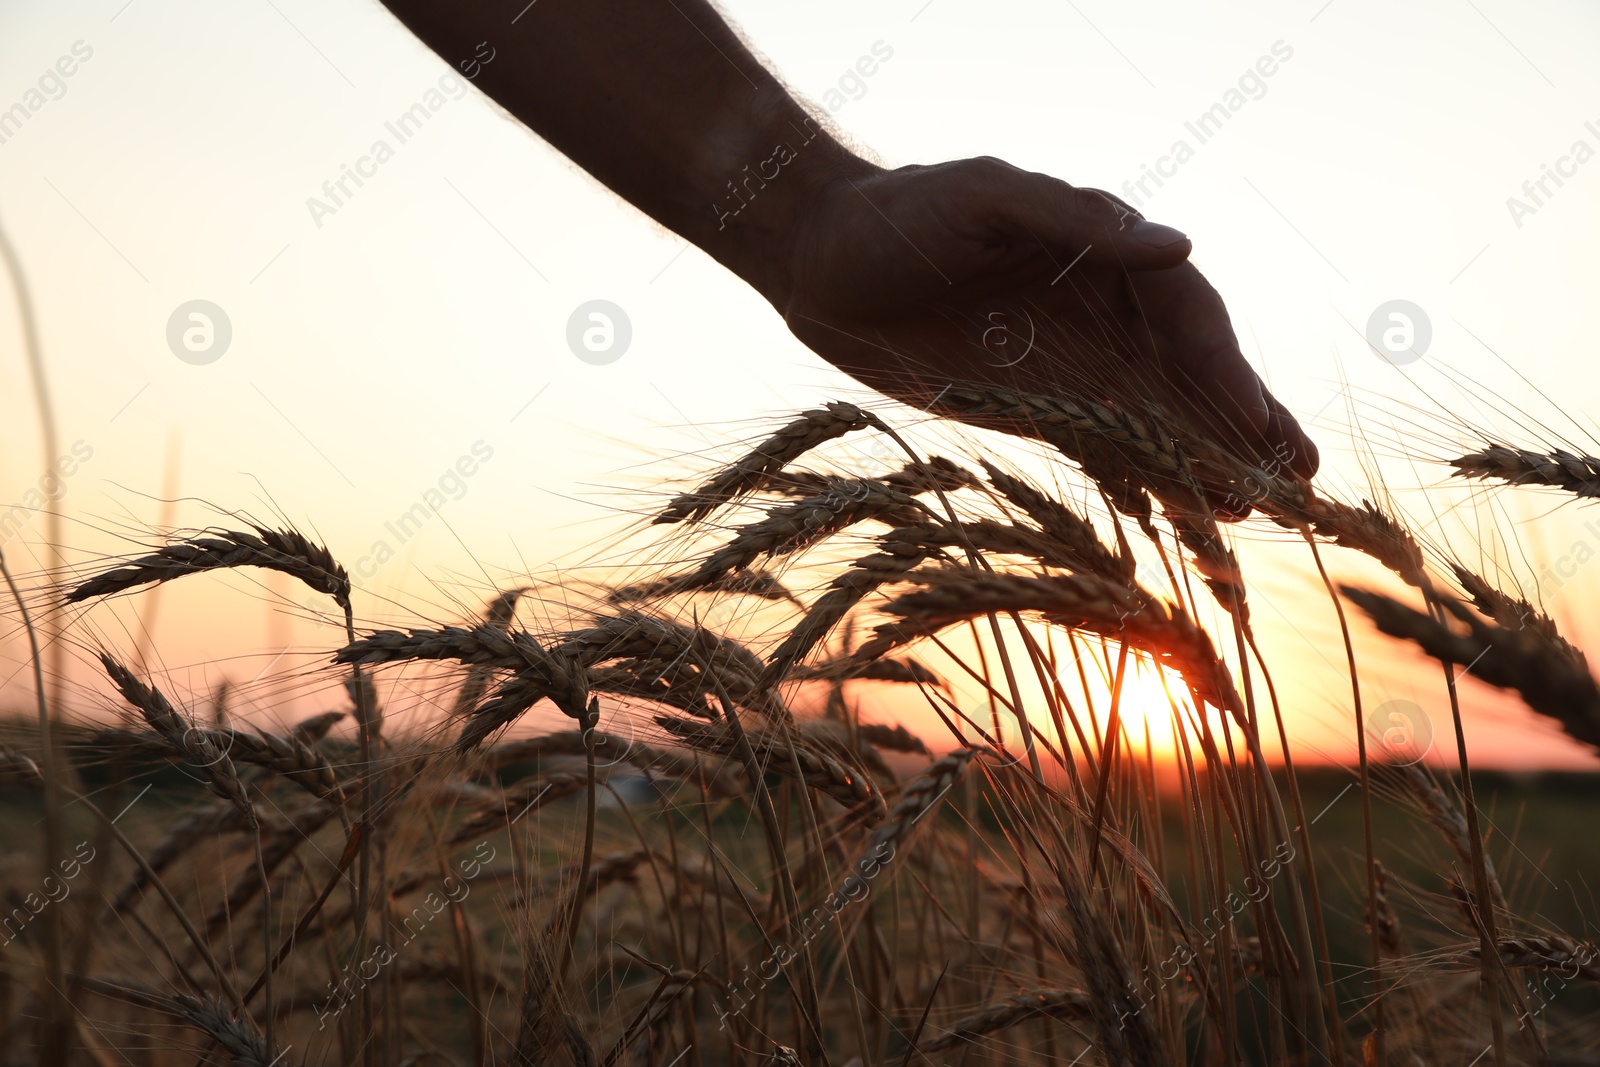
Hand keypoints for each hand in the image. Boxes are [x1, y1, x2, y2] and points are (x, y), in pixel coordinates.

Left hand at [765, 156, 1317, 500]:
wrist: (821, 262)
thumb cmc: (901, 213)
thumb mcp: (986, 197)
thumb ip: (1078, 221)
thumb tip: (1181, 245)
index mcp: (1104, 250)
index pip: (1185, 311)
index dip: (1224, 367)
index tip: (1254, 420)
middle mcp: (1102, 311)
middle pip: (1192, 371)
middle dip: (1246, 422)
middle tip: (1303, 478)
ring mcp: (1072, 364)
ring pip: (1160, 419)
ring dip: (1212, 461)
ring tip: (1266, 508)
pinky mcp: (1035, 409)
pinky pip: (1108, 449)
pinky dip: (1152, 481)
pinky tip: (1195, 513)